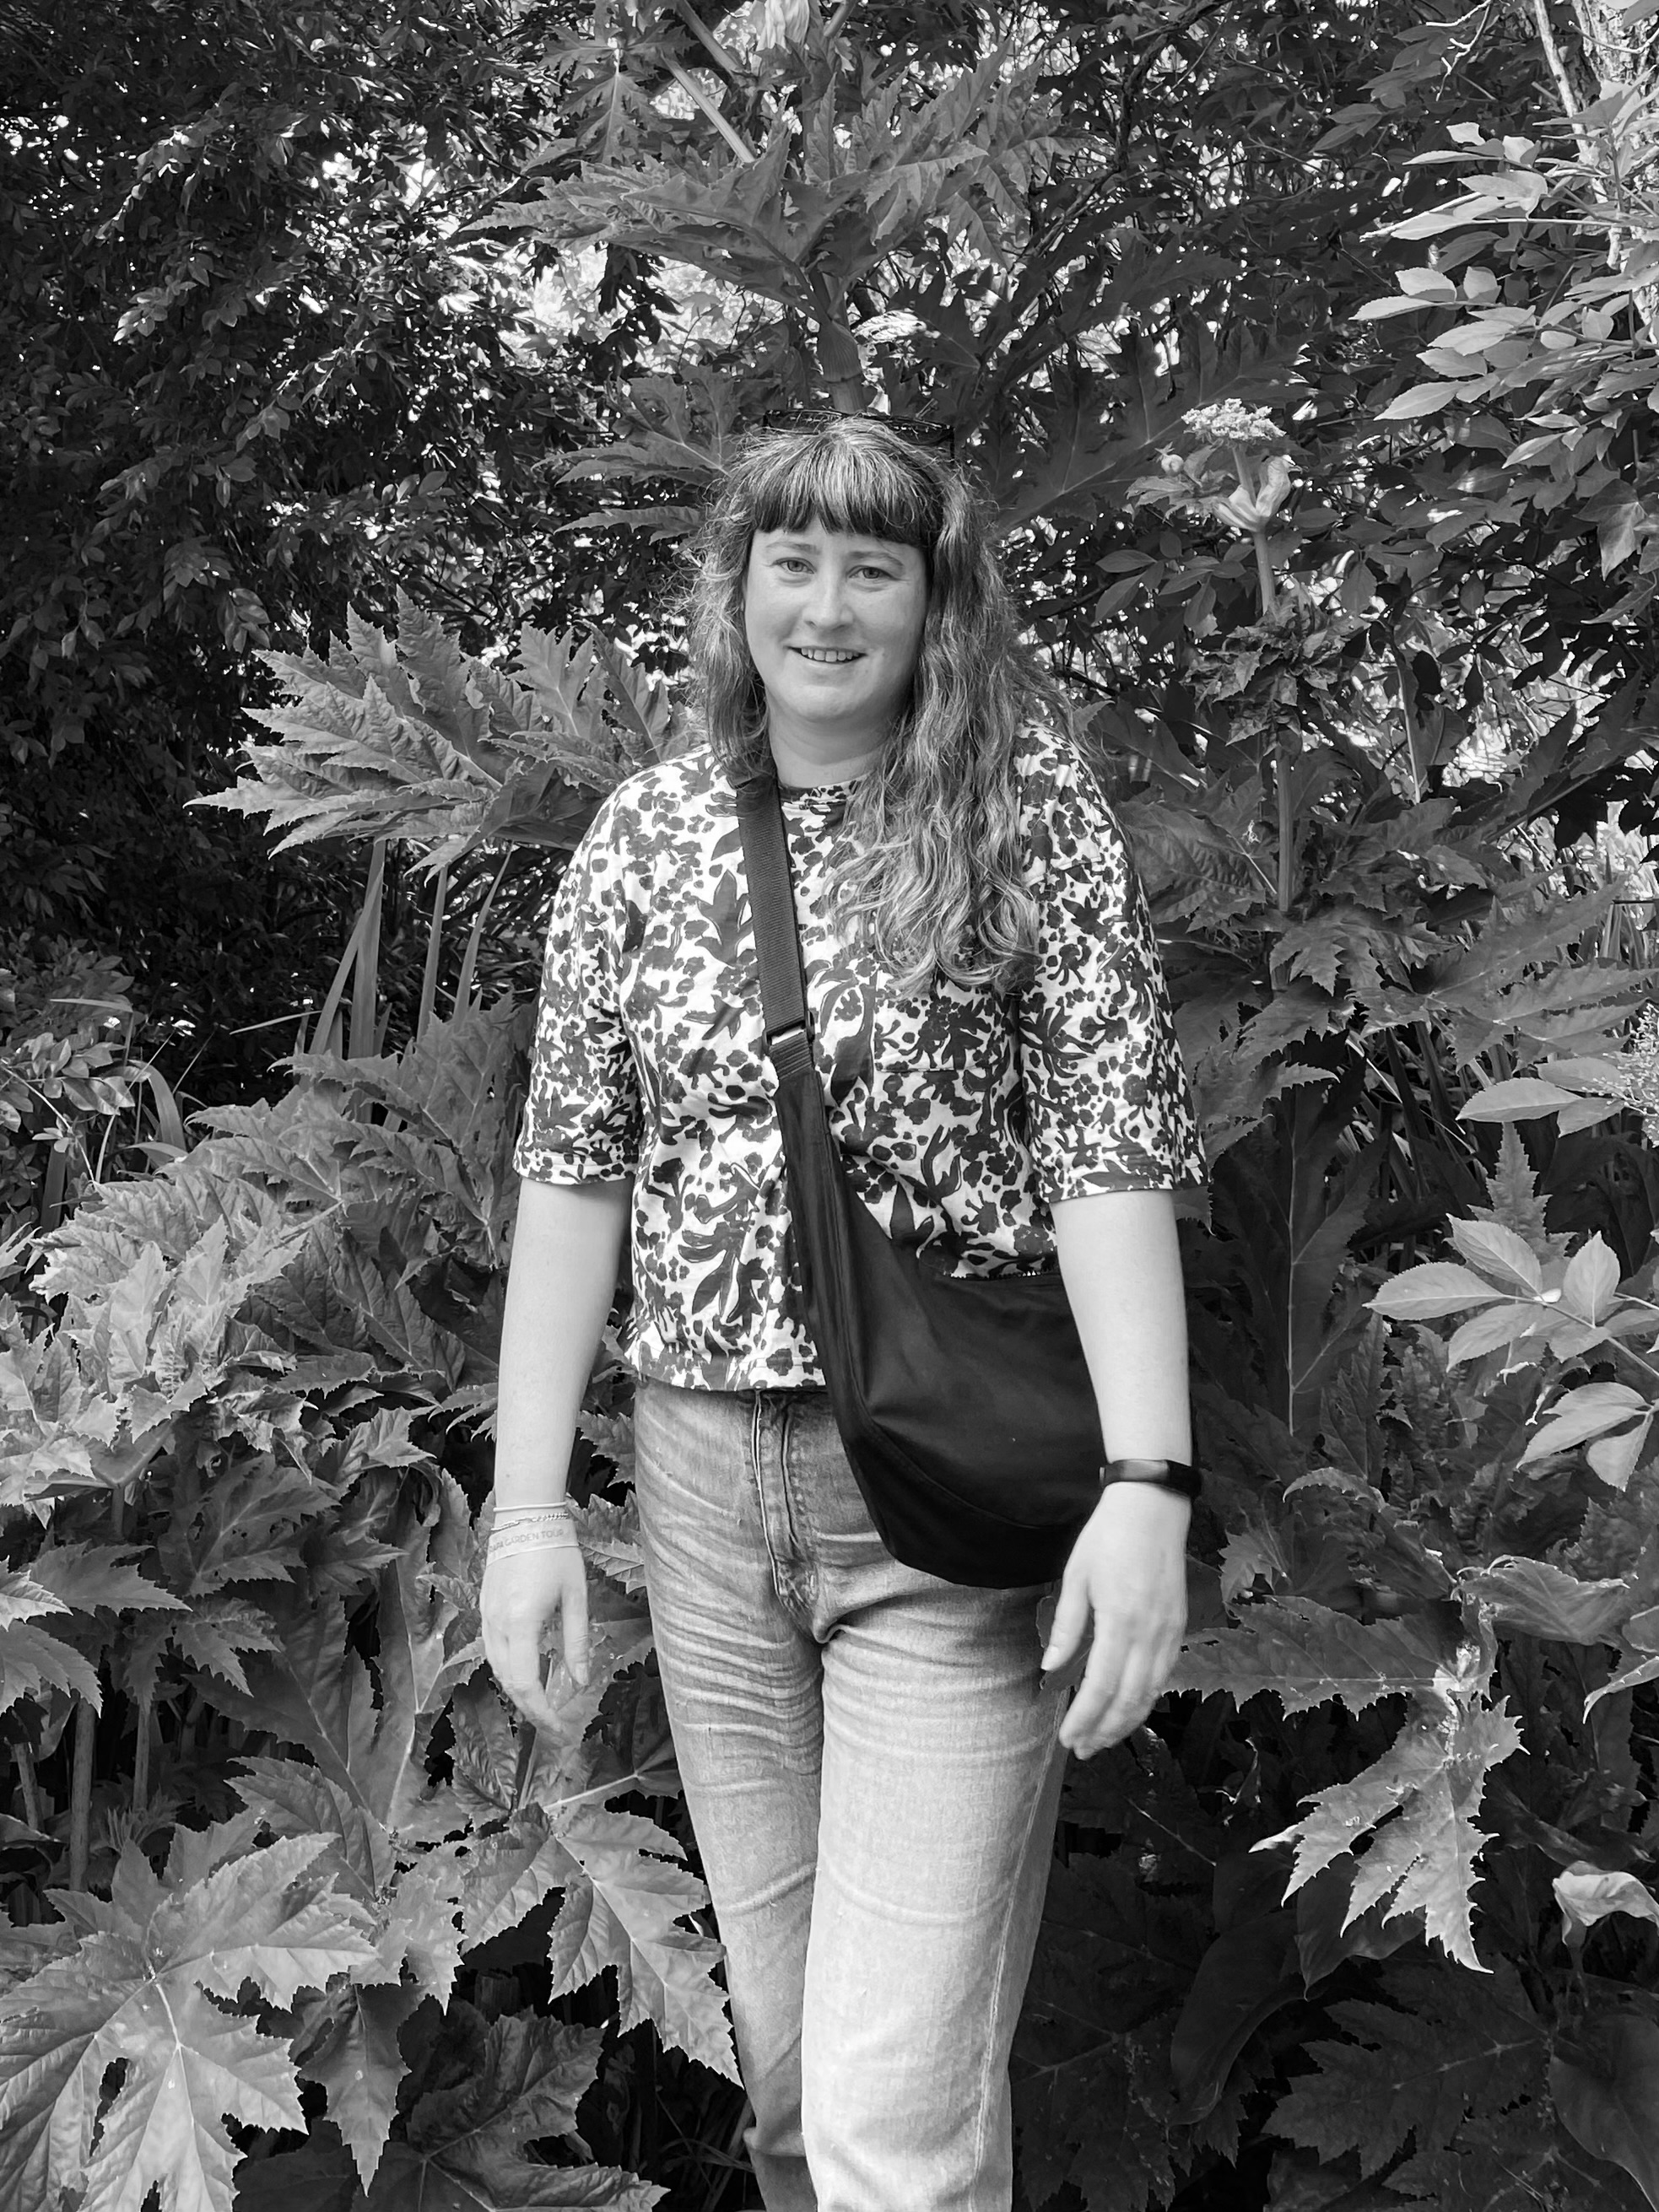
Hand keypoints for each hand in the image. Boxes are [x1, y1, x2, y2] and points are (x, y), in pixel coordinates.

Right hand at [481, 1542, 589, 1733]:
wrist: (526, 1513)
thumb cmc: (557, 1549)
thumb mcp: (576, 1596)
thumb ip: (577, 1642)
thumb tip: (581, 1682)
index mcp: (521, 1623)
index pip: (526, 1684)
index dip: (542, 1713)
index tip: (559, 1729)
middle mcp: (497, 1624)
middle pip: (508, 1681)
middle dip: (530, 1708)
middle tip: (554, 1724)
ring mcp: (486, 1615)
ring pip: (497, 1668)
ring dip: (517, 1690)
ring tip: (542, 1704)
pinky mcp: (484, 1607)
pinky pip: (492, 1649)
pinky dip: (508, 1669)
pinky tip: (526, 1672)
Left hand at [1042, 1483, 1189, 1756]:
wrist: (1153, 1507)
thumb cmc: (1108, 1537)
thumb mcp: (1076, 1576)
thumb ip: (1067, 1626)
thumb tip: (1051, 1668)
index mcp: (1120, 1620)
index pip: (1101, 1686)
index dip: (1084, 1718)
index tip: (1067, 1737)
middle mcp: (1150, 1632)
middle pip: (1128, 1699)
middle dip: (1105, 1731)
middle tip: (1082, 1750)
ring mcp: (1170, 1631)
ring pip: (1151, 1692)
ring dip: (1127, 1722)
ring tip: (1103, 1739)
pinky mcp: (1179, 1626)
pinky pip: (1164, 1675)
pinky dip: (1146, 1699)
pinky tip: (1130, 1708)